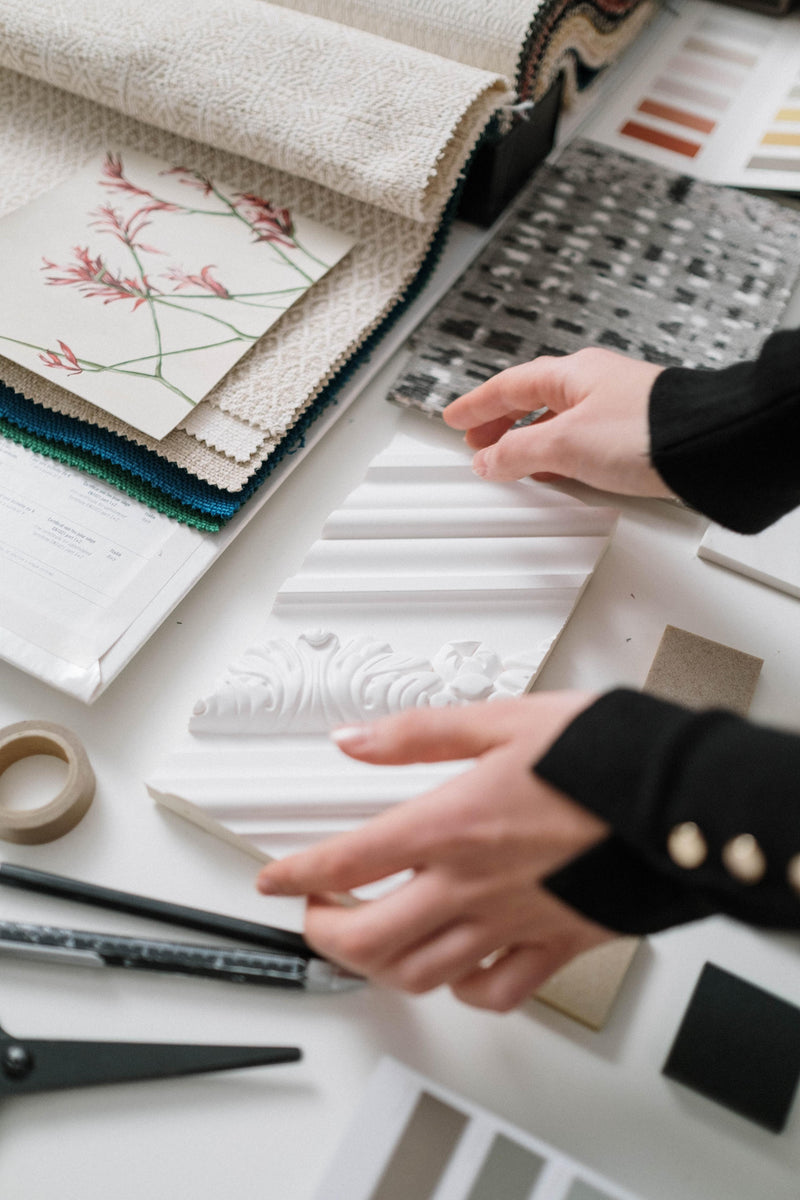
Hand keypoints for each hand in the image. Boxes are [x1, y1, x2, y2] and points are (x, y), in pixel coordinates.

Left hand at [256, 694, 613, 1011]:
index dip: (295, 874)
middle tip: (316, 913)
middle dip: (325, 933)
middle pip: (370, 939)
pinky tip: (456, 970)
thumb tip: (356, 739)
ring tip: (370, 942)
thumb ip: (418, 734)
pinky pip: (497, 993)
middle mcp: (473, 885)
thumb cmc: (601, 755)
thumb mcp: (500, 720)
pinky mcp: (554, 944)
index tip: (274, 878)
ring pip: (421, 974)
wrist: (676, 796)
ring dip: (379, 965)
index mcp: (451, 826)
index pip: (347, 860)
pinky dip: (463, 991)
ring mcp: (512, 923)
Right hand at [443, 347, 673, 498]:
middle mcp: (593, 385)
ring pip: (555, 421)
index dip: (476, 404)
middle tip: (476, 442)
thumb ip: (519, 452)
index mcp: (572, 374)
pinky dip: (555, 453)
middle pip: (531, 401)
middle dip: (500, 423)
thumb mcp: (565, 443)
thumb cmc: (644, 431)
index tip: (454, 417)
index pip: (508, 386)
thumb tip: (488, 459)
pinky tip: (554, 471)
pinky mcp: (633, 435)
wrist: (707, 445)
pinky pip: (578, 439)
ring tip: (508, 462)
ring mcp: (614, 409)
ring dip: (526, 441)